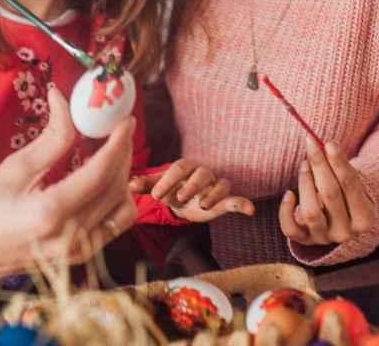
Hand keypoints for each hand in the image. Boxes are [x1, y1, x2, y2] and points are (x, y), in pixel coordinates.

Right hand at [0, 83, 136, 290]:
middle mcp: (69, 237)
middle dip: (122, 155)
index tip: (125, 121)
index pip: (99, 173)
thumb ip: (50, 138)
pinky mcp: (79, 258)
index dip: (118, 143)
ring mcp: (76, 253)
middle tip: (117, 131)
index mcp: (50, 213)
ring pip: (120, 209)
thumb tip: (65, 101)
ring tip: (109, 155)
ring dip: (122, 177)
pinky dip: (116, 201)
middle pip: (115, 188)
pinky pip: (113, 226)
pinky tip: (103, 182)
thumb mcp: (14, 168)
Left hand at [129, 158, 253, 222]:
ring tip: (202, 205)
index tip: (155, 196)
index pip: (177, 168)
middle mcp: (202, 173)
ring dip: (211, 194)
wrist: (186, 200)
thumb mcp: (158, 188)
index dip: (167, 180)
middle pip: (199, 174)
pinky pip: (236, 199)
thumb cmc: (171, 190)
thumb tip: (129, 184)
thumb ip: (145, 185)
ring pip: (218, 184)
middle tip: (179, 198)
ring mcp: (215, 185)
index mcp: (184, 167)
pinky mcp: (225, 199)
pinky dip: (243, 203)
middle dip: (190, 186)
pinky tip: (250, 210)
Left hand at [279, 140, 374, 245]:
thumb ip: (340, 167)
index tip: (329, 143)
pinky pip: (290, 229)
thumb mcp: (349, 184)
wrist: (336, 221)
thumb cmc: (344, 196)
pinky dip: (286, 210)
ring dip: (305, 182)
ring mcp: (324, 238)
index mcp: (364, 219)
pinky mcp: (304, 241)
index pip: (351, 186)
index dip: (339, 163)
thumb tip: (325, 145)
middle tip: (312, 145)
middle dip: (320, 166)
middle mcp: (346, 232)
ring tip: (304, 165)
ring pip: (311, 211)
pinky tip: (289, 194)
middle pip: (330, 194)